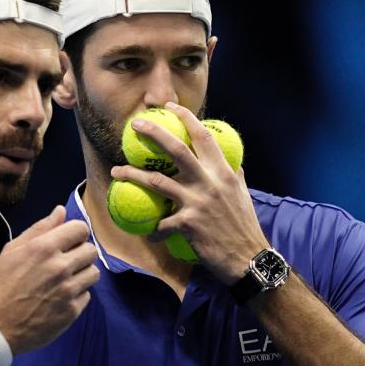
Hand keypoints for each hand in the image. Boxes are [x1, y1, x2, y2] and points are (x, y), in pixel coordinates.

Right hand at [0, 206, 100, 354]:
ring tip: (65, 281)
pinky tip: (60, 298)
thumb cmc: (0, 285)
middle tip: (66, 262)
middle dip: (80, 253)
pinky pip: (87, 295)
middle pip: (91, 250)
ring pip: (94, 273)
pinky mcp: (72, 311)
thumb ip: (39, 229)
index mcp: (44, 248)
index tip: (68, 241)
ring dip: (82, 274)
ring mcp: (68, 290)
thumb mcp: (12, 251)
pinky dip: (77, 295)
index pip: (80, 228)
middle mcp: (60, 267)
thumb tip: (61, 211)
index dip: (75, 233)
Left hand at [110, 101, 270, 283]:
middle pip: (176, 149)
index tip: (170, 107)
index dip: (185, 118)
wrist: (248, 258)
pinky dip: (153, 230)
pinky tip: (149, 234)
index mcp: (222, 172)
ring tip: (116, 172)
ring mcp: (197, 202)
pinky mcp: (187, 224)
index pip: (203, 136)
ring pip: (156, 181)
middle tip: (135, 125)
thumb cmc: (244, 226)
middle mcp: (209, 182)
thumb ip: (233, 175)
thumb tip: (229, 161)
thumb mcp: (241, 194)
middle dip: (153, 132)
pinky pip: (161, 224)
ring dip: (132, 175)